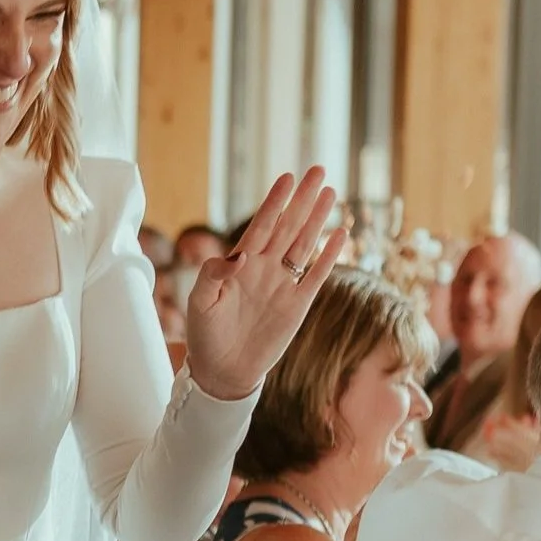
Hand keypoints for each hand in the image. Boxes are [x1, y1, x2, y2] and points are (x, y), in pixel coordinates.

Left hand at [184, 167, 348, 401]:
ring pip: (304, 244)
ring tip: (331, 192)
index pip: (260, 225)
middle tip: (318, 170)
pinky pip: (317, 275)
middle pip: (287, 226)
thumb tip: (239, 255)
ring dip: (318, 219)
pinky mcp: (298, 305)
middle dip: (302, 199)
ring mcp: (283, 284)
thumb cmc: (205, 335)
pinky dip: (329, 256)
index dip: (274, 201)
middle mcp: (264, 268)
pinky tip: (341, 235)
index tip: (287, 177)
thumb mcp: (200, 303)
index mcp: (239, 264)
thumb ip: (212, 275)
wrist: (223, 370)